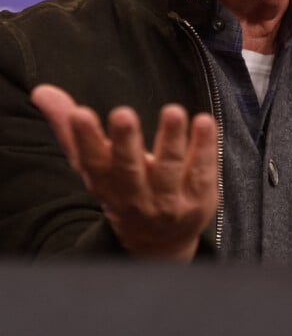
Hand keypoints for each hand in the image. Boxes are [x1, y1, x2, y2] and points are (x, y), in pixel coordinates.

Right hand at [31, 84, 218, 261]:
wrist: (160, 243)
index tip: (80, 114)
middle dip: (125, 143)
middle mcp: (136, 196)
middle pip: (129, 169)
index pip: (92, 162)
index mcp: (106, 184)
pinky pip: (203, 171)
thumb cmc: (124, 191)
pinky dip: (205, 148)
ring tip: (172, 111)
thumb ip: (73, 130)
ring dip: (171, 141)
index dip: (85, 139)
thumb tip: (43, 92)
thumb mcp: (96, 166)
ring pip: (169, 170)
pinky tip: (204, 122)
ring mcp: (170, 201)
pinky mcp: (200, 198)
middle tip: (122, 114)